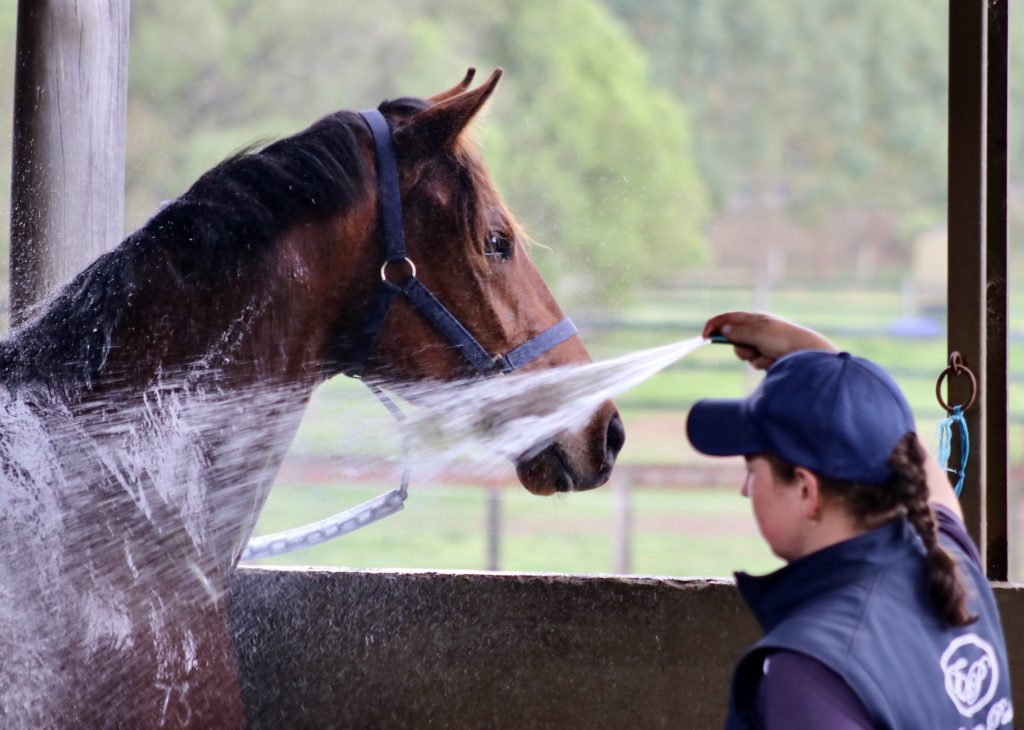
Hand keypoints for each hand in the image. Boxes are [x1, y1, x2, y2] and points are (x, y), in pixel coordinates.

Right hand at [703, 311, 837, 369]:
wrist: (807, 355)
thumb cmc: (784, 339)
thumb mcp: (757, 333)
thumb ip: (738, 332)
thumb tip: (722, 329)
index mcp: (754, 318)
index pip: (728, 318)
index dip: (714, 325)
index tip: (704, 337)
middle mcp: (757, 330)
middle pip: (734, 339)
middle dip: (740, 347)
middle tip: (751, 348)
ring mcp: (762, 344)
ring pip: (743, 353)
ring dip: (752, 356)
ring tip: (768, 354)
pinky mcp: (767, 356)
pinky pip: (755, 362)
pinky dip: (762, 363)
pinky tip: (774, 360)